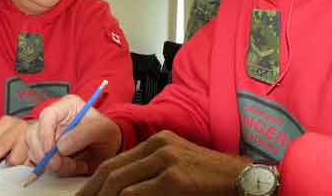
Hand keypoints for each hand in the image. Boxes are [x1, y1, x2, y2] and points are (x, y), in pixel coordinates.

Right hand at [26, 94, 120, 175]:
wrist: (107, 148)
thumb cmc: (106, 134)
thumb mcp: (103, 130)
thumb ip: (83, 135)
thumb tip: (60, 147)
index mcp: (67, 106)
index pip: (47, 115)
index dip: (45, 134)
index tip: (52, 152)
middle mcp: (53, 118)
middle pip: (35, 135)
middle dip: (50, 156)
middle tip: (69, 165)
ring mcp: (45, 134)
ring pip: (34, 150)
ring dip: (53, 164)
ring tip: (75, 166)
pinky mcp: (43, 150)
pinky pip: (37, 162)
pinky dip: (51, 170)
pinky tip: (69, 168)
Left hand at [78, 130, 249, 195]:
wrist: (240, 178)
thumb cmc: (208, 177)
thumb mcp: (176, 166)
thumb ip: (149, 173)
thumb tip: (122, 191)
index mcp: (157, 141)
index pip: (116, 161)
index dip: (94, 181)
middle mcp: (159, 145)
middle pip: (112, 170)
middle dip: (91, 191)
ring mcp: (166, 160)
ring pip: (120, 182)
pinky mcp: (174, 178)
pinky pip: (137, 193)